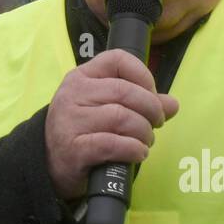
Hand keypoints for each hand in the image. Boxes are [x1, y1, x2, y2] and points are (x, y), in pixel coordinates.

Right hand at [44, 49, 177, 201]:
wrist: (51, 164)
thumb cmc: (83, 130)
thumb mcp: (105, 108)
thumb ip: (140, 102)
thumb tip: (173, 104)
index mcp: (82, 77)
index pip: (117, 59)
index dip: (143, 74)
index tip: (152, 93)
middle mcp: (73, 94)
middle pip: (124, 91)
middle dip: (150, 109)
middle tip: (156, 123)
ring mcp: (71, 121)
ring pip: (121, 118)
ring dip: (143, 132)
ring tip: (145, 141)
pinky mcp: (74, 149)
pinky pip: (113, 144)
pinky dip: (133, 149)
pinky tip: (137, 153)